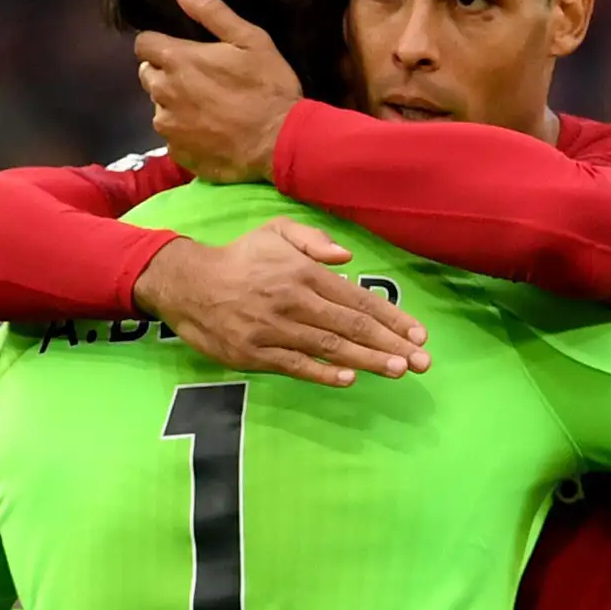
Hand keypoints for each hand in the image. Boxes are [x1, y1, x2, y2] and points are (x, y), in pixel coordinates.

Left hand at [134, 0, 302, 182]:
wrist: (280, 143)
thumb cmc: (268, 86)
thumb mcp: (249, 39)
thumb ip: (211, 11)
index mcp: (177, 60)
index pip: (143, 44)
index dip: (159, 44)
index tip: (179, 50)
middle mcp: (164, 93)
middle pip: (148, 75)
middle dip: (165, 73)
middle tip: (198, 78)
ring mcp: (168, 126)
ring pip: (159, 107)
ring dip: (174, 104)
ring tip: (206, 108)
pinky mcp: (177, 153)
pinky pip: (171, 136)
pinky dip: (184, 132)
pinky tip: (209, 131)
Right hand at [135, 223, 429, 387]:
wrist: (187, 284)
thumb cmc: (239, 258)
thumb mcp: (274, 231)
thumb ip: (312, 239)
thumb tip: (346, 257)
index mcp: (303, 273)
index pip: (357, 298)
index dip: (391, 318)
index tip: (419, 335)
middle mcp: (293, 301)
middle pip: (350, 326)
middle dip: (391, 344)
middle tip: (422, 362)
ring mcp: (274, 329)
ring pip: (329, 348)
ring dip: (367, 360)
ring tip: (399, 370)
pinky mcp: (255, 354)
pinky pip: (295, 366)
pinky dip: (323, 373)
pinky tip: (349, 378)